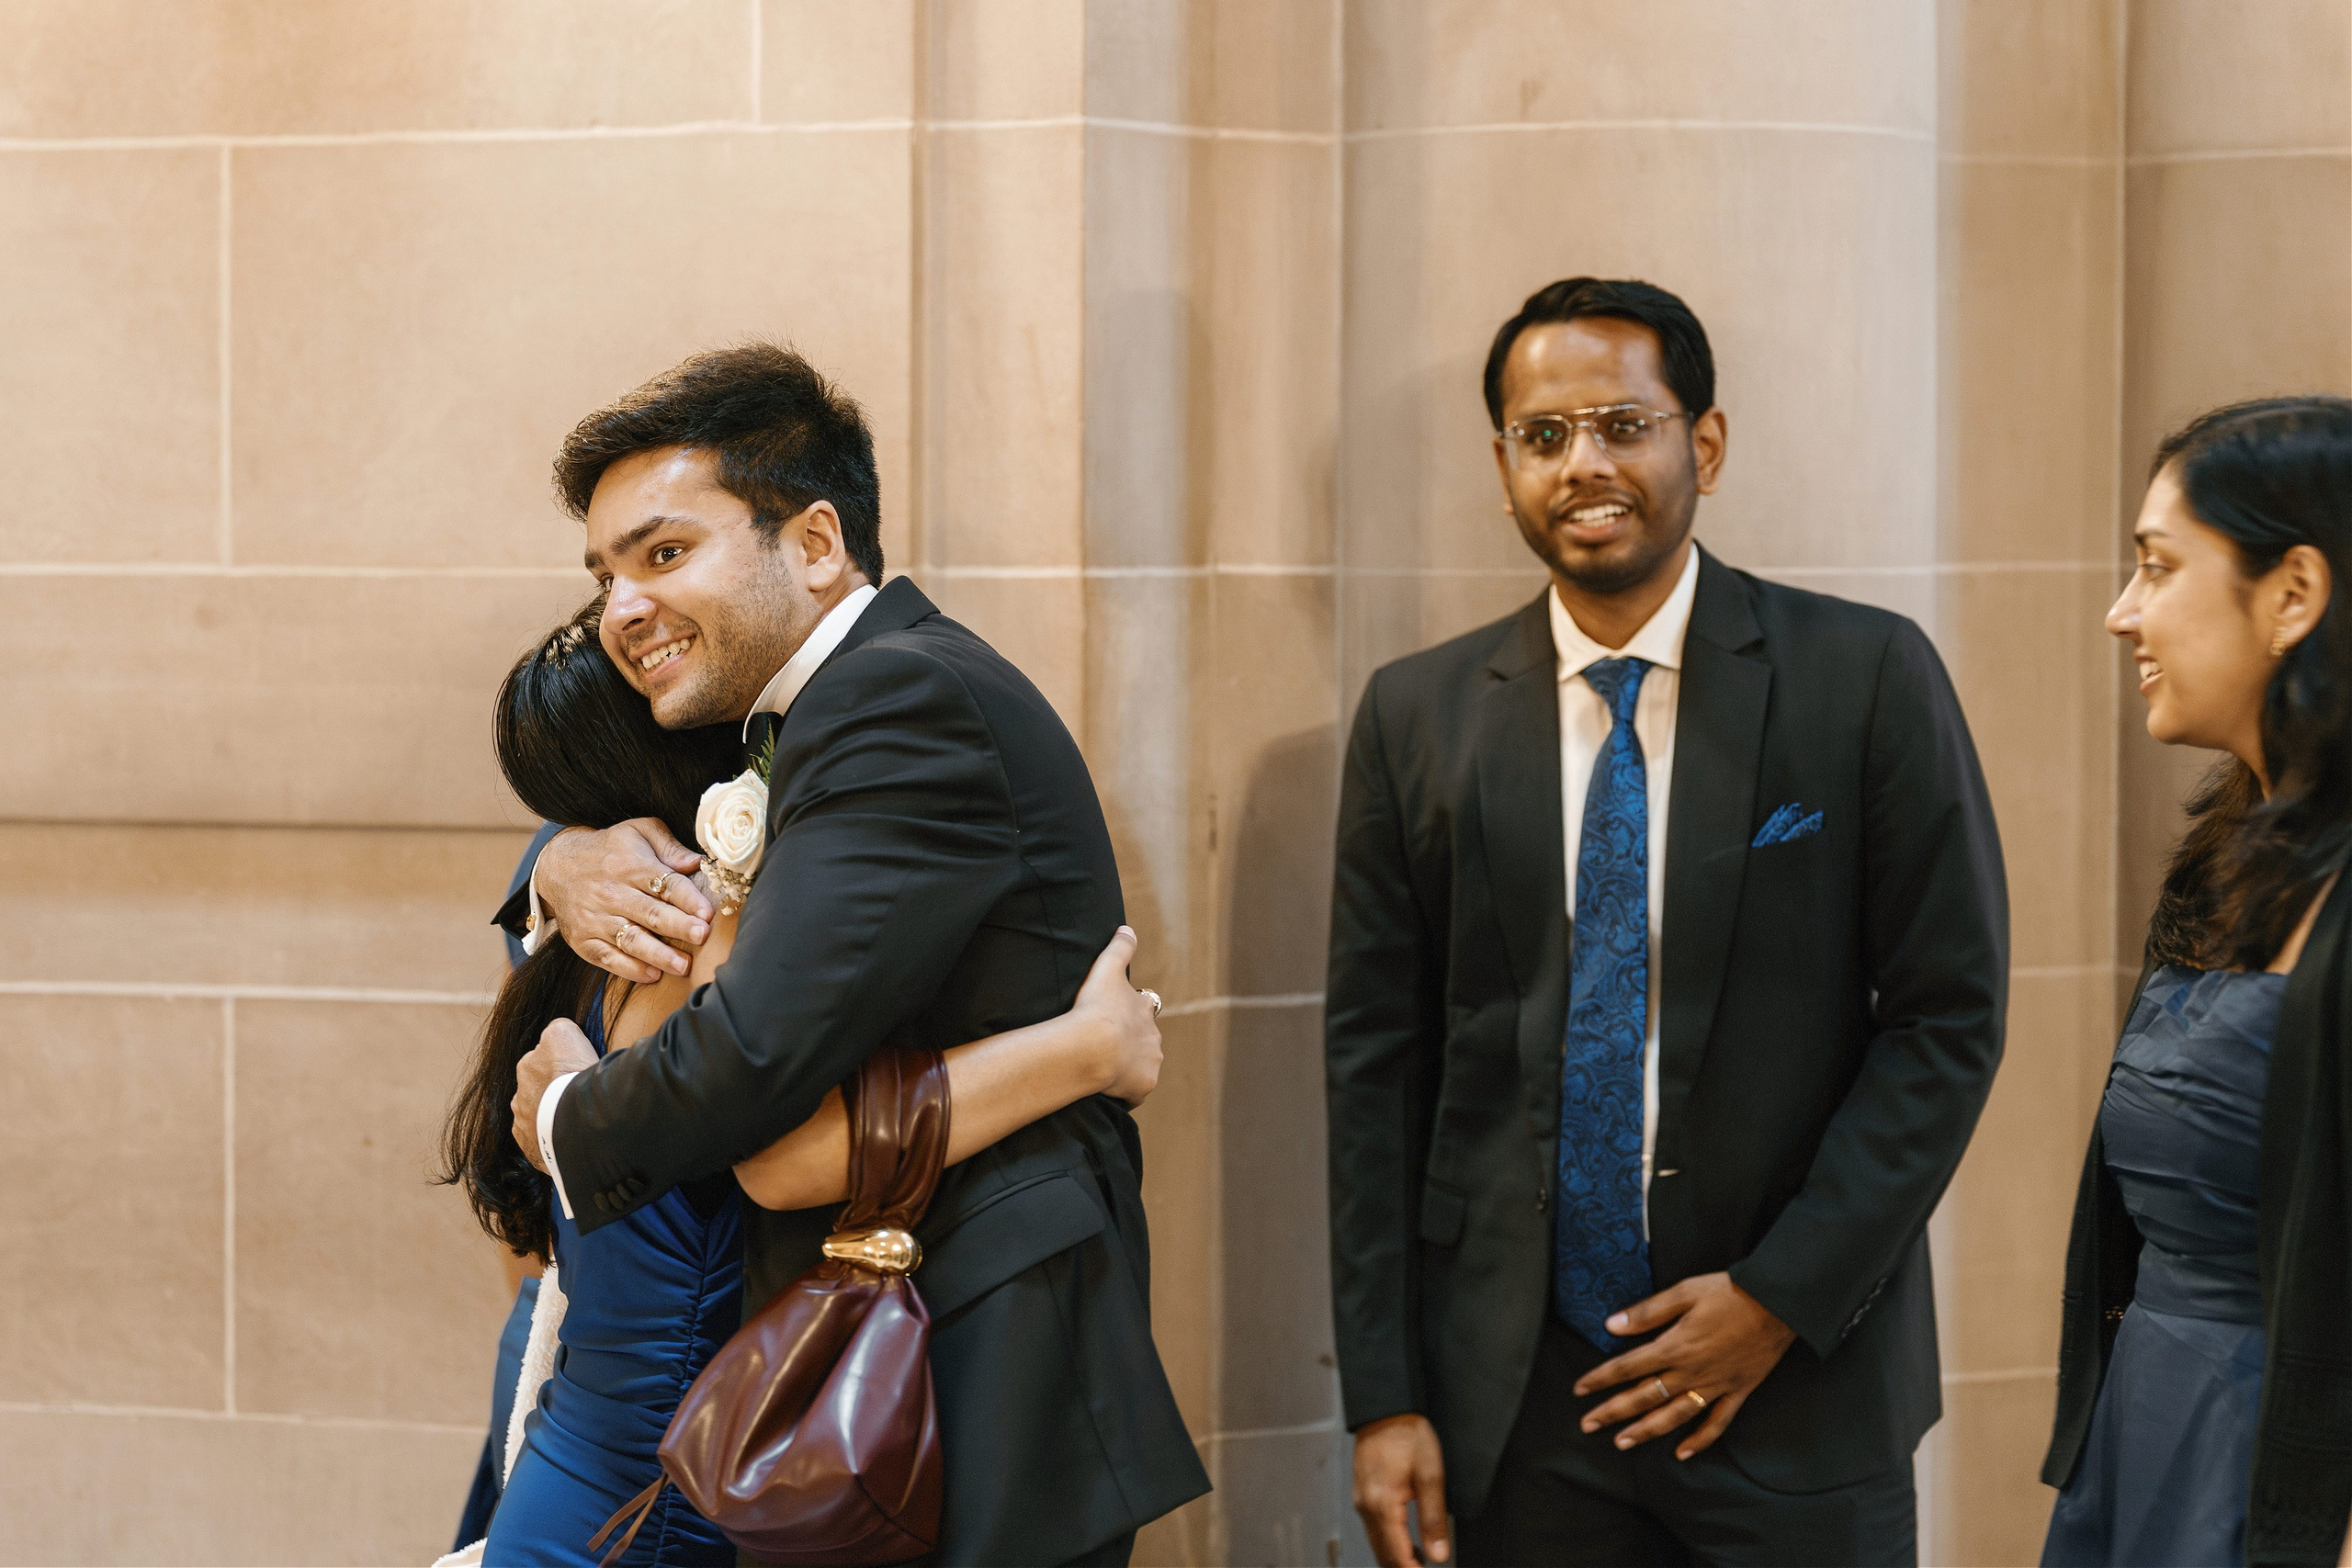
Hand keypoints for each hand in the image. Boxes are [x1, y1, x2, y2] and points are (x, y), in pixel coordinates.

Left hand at [511, 1017, 597, 1170]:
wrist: (579, 1120)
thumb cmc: (573, 1074)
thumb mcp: (565, 1033)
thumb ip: (557, 1029)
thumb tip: (555, 1032)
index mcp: (525, 1068)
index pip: (544, 1062)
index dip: (564, 1066)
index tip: (580, 1070)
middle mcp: (518, 1098)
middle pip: (538, 1092)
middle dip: (554, 1094)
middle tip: (579, 1097)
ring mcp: (524, 1127)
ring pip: (538, 1119)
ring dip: (552, 1118)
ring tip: (577, 1120)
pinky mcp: (533, 1151)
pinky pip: (543, 1144)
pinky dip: (555, 1141)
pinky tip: (571, 1138)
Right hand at [538, 821, 711, 982]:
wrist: (557, 865)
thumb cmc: (609, 849)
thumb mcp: (638, 831)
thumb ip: (669, 846)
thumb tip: (695, 863)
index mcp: (631, 866)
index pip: (665, 884)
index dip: (688, 899)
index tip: (708, 913)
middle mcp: (612, 894)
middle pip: (651, 914)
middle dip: (678, 927)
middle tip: (702, 936)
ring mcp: (596, 919)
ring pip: (631, 940)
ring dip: (658, 955)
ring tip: (683, 966)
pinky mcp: (583, 940)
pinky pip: (608, 958)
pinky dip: (630, 969)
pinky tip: (653, 974)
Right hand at [1073, 927, 1161, 1104]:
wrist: (1094, 1046)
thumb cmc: (1097, 1006)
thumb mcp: (1107, 968)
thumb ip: (1120, 947)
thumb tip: (1128, 928)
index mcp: (1144, 1010)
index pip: (1146, 1006)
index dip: (1135, 1009)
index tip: (1119, 1013)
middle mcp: (1154, 1037)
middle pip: (1146, 1039)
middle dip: (1132, 1041)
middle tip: (1107, 1044)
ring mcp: (1150, 1063)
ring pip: (1142, 1065)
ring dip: (1128, 1066)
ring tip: (1103, 1068)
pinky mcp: (1143, 1087)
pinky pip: (1134, 1092)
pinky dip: (1124, 1091)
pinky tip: (1106, 1090)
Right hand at [1353, 1413, 1449, 1566]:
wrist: (1386, 1409)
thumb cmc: (1407, 1434)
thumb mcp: (1430, 1475)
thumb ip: (1433, 1518)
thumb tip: (1438, 1553)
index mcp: (1382, 1504)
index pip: (1396, 1555)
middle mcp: (1366, 1506)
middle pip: (1382, 1554)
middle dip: (1402, 1567)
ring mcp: (1361, 1500)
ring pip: (1376, 1543)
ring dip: (1396, 1556)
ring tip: (1419, 1561)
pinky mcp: (1361, 1494)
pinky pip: (1372, 1528)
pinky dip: (1388, 1541)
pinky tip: (1405, 1540)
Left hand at [1574, 1271, 1795, 1459]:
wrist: (1779, 1304)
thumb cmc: (1730, 1293)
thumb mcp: (1685, 1292)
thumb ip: (1648, 1312)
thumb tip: (1611, 1325)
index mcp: (1674, 1346)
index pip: (1627, 1367)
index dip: (1600, 1379)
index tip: (1579, 1389)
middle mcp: (1691, 1372)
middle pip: (1643, 1396)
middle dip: (1612, 1411)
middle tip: (1588, 1425)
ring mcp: (1714, 1386)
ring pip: (1674, 1416)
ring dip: (1646, 1431)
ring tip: (1622, 1443)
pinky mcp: (1737, 1392)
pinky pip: (1716, 1423)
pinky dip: (1699, 1441)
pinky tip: (1682, 1453)